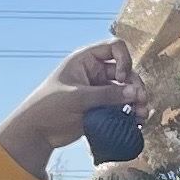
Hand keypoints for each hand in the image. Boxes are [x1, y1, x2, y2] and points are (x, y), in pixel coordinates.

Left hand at [0, 41, 137, 170]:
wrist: (37, 131)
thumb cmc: (50, 106)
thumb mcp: (78, 97)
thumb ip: (107, 95)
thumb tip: (136, 93)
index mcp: (86, 60)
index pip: (115, 48)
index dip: (124, 60)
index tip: (121, 78)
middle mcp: (95, 72)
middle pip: (125, 71)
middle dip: (135, 85)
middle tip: (141, 101)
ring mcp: (99, 90)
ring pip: (126, 90)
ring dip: (137, 101)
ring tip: (142, 115)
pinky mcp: (102, 108)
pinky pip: (121, 106)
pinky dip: (131, 112)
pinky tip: (137, 122)